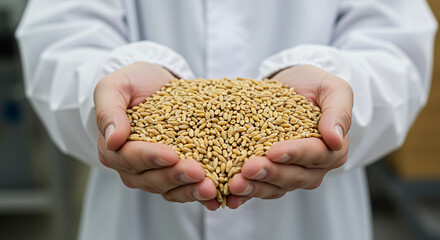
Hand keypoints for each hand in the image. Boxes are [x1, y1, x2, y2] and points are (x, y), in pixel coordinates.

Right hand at [94, 62, 218, 209]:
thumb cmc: (133, 83)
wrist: (156, 82)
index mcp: (114, 149)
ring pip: (170, 189)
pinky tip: (216, 197)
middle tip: (196, 172)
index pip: (130, 158)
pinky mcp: (176, 173)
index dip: (151, 158)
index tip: (171, 155)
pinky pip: (185, 189)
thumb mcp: (115, 87)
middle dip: (175, 176)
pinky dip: (200, 194)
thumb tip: (112, 140)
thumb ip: (108, 110)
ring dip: (189, 190)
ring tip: (209, 188)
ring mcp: (156, 173)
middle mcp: (133, 167)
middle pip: (152, 179)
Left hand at [227, 65, 352, 208]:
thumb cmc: (314, 86)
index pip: (314, 155)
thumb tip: (336, 139)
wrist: (292, 85)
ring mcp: (289, 173)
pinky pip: (259, 188)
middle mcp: (312, 167)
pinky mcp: (270, 175)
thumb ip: (338, 111)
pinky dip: (244, 194)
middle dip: (270, 173)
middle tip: (248, 169)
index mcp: (332, 149)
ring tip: (235, 184)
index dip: (294, 154)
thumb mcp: (332, 89)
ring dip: (255, 187)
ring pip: (275, 187)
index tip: (274, 152)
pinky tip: (229, 196)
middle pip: (293, 176)